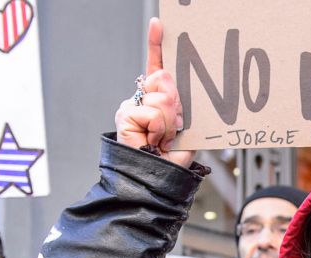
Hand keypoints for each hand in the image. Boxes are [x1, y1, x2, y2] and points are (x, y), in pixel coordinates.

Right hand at [115, 18, 194, 168]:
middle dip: (176, 104)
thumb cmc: (171, 157)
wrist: (155, 179)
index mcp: (157, 100)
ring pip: (161, 97)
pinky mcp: (125, 114)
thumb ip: (179, 104)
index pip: (157, 68)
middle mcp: (142, 99)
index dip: (157, 46)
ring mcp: (132, 106)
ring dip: (169, 122)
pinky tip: (153, 140)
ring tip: (163, 139)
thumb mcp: (184, 128)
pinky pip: (152, 111)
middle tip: (173, 129)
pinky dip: (159, 128)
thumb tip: (164, 79)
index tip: (160, 25)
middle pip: (164, 80)